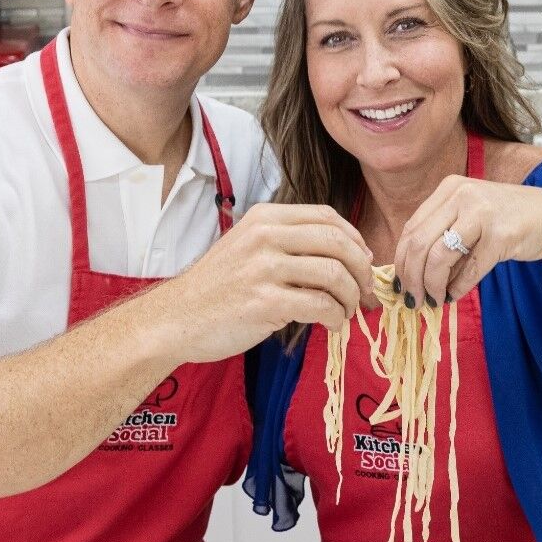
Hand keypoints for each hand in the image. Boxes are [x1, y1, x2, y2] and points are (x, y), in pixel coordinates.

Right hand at [161, 203, 374, 363]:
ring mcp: (264, 268)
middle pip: (337, 243)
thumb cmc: (218, 287)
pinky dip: (336, 317)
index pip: (327, 217)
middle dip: (362, 270)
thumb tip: (350, 253)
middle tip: (365, 292)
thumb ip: (290, 242)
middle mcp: (265, 236)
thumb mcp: (249, 245)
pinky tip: (333, 324)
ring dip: (352, 298)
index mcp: (265, 217)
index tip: (364, 261)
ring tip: (348, 312)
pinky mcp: (264, 302)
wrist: (176, 318)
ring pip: (334, 274)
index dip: (355, 239)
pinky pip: (321, 305)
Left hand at [393, 177, 541, 307]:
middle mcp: (462, 195)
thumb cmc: (509, 217)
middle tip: (413, 298)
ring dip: (432, 285)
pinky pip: (470, 269)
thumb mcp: (469, 214)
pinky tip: (454, 296)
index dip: (400, 261)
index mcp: (449, 188)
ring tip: (434, 300)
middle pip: (419, 243)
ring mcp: (482, 214)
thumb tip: (411, 273)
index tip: (400, 284)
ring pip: (440, 257)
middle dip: (412, 278)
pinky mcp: (502, 236)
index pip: (411, 228)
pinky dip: (458, 288)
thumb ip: (442, 234)